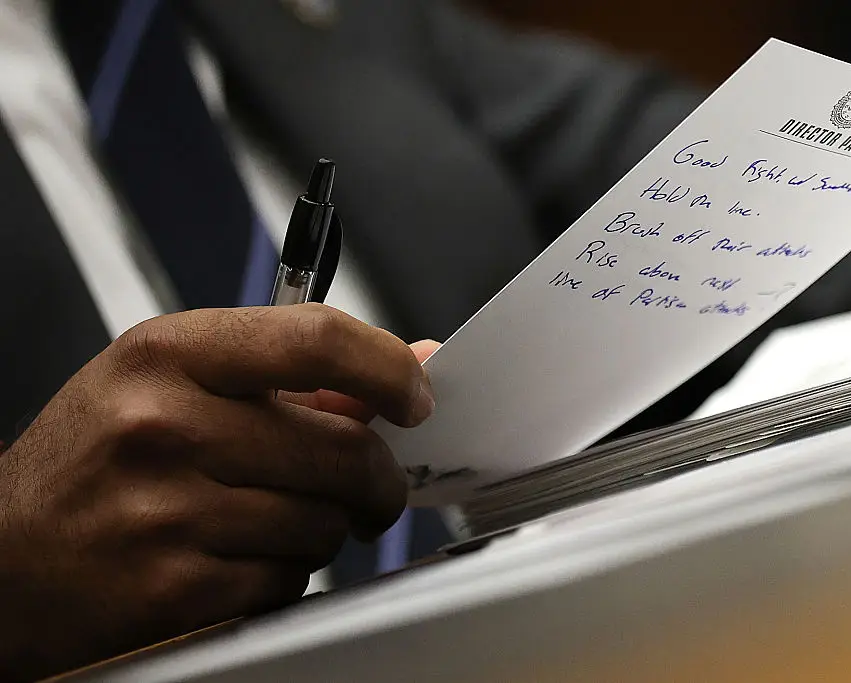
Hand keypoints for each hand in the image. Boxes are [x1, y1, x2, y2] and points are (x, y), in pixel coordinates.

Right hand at [0, 304, 434, 681]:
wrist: (0, 560)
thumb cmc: (95, 458)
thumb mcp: (172, 385)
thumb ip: (292, 376)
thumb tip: (410, 364)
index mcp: (167, 355)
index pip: (316, 339)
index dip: (389, 368)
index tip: (415, 395)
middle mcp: (163, 424)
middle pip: (343, 449)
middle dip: (374, 476)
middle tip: (366, 487)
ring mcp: (166, 511)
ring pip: (324, 524)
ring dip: (321, 530)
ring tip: (271, 521)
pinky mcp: (173, 590)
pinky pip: (288, 583)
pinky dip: (283, 577)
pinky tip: (237, 561)